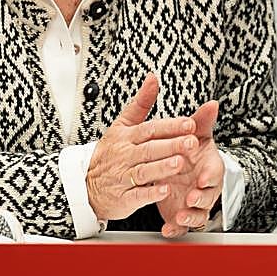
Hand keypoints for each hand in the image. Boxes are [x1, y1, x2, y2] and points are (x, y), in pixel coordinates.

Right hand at [86, 74, 198, 220]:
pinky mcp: (122, 198)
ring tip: (180, 163)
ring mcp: (122, 177)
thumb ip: (141, 103)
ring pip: (144, 171)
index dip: (171, 126)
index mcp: (127, 136)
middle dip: (172, 145)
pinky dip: (150, 194)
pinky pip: (136, 196)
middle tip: (192, 142)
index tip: (190, 123)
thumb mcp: (122, 124)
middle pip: (150, 148)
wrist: (84, 184)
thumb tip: (153, 77)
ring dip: (162, 167)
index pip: (151, 128)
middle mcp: (125, 155)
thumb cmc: (110, 152)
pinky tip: (165, 190)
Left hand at [156, 99, 224, 237]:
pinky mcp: (182, 215)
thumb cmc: (191, 152)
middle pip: (209, 196)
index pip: (215, 172)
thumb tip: (212, 103)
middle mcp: (204, 188)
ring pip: (198, 214)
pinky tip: (167, 229)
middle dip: (201, 198)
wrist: (184, 170)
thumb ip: (202, 122)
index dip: (210, 176)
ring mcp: (194, 203)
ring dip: (190, 216)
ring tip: (180, 216)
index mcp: (209, 168)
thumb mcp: (196, 135)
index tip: (203, 178)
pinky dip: (176, 229)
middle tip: (191, 197)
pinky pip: (182, 227)